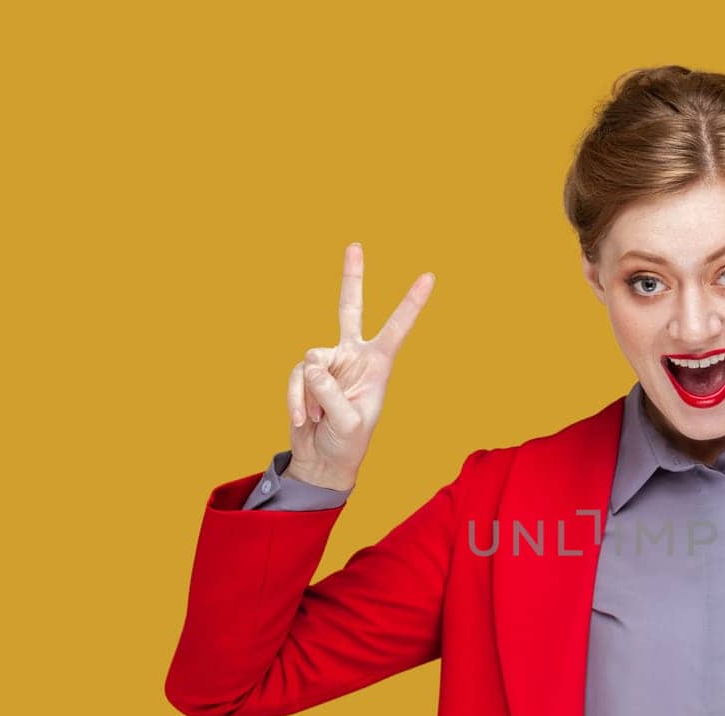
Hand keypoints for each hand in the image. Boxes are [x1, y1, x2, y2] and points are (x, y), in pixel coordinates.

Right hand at [286, 243, 435, 490]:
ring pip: (311, 361)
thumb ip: (330, 392)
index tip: (429, 277)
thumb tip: (309, 363)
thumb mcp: (348, 423)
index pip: (396, 329)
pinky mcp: (304, 373)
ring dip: (312, 395)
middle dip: (352, 277)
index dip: (410, 304)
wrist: (323, 460)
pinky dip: (296, 400)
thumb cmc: (347, 443)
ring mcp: (327, 362)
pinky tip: (304, 420)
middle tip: (355, 245)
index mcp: (378, 366)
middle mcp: (353, 356)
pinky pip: (295, 377)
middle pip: (349, 309)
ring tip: (319, 418)